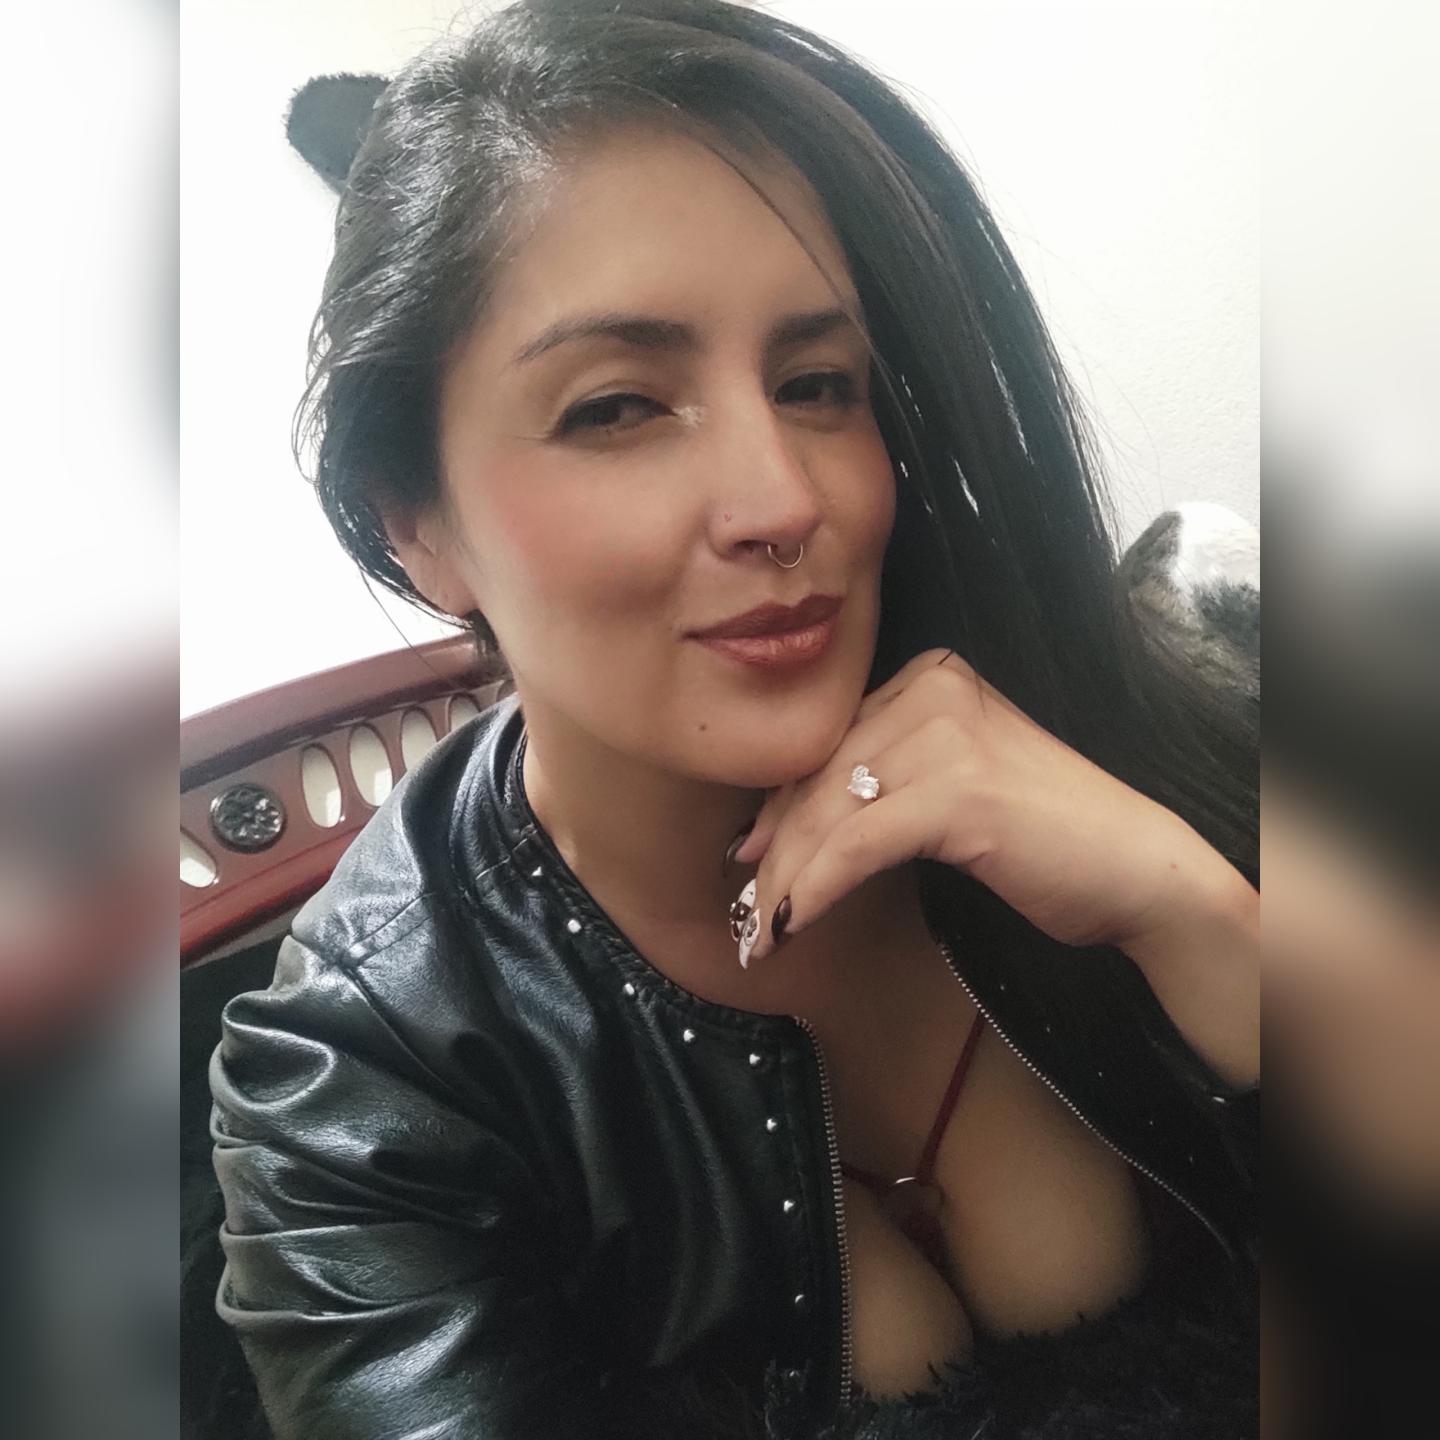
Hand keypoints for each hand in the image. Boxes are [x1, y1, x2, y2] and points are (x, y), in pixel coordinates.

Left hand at [730, 648, 1241, 969]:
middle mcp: (933, 688)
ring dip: (786, 881)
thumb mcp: (955, 787)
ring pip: (829, 811)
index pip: (829, 743)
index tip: (752, 860)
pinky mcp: (958, 791)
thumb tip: (788, 827)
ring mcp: (947, 735)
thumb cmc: (1048, 839)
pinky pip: (856, 843)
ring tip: (762, 931)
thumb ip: (885, 782)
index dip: (782, 806)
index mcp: (931, 677)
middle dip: (776, 850)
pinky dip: (816, 888)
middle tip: (747, 910)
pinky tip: (794, 923)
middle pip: (820, 775)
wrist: (1139, 870)